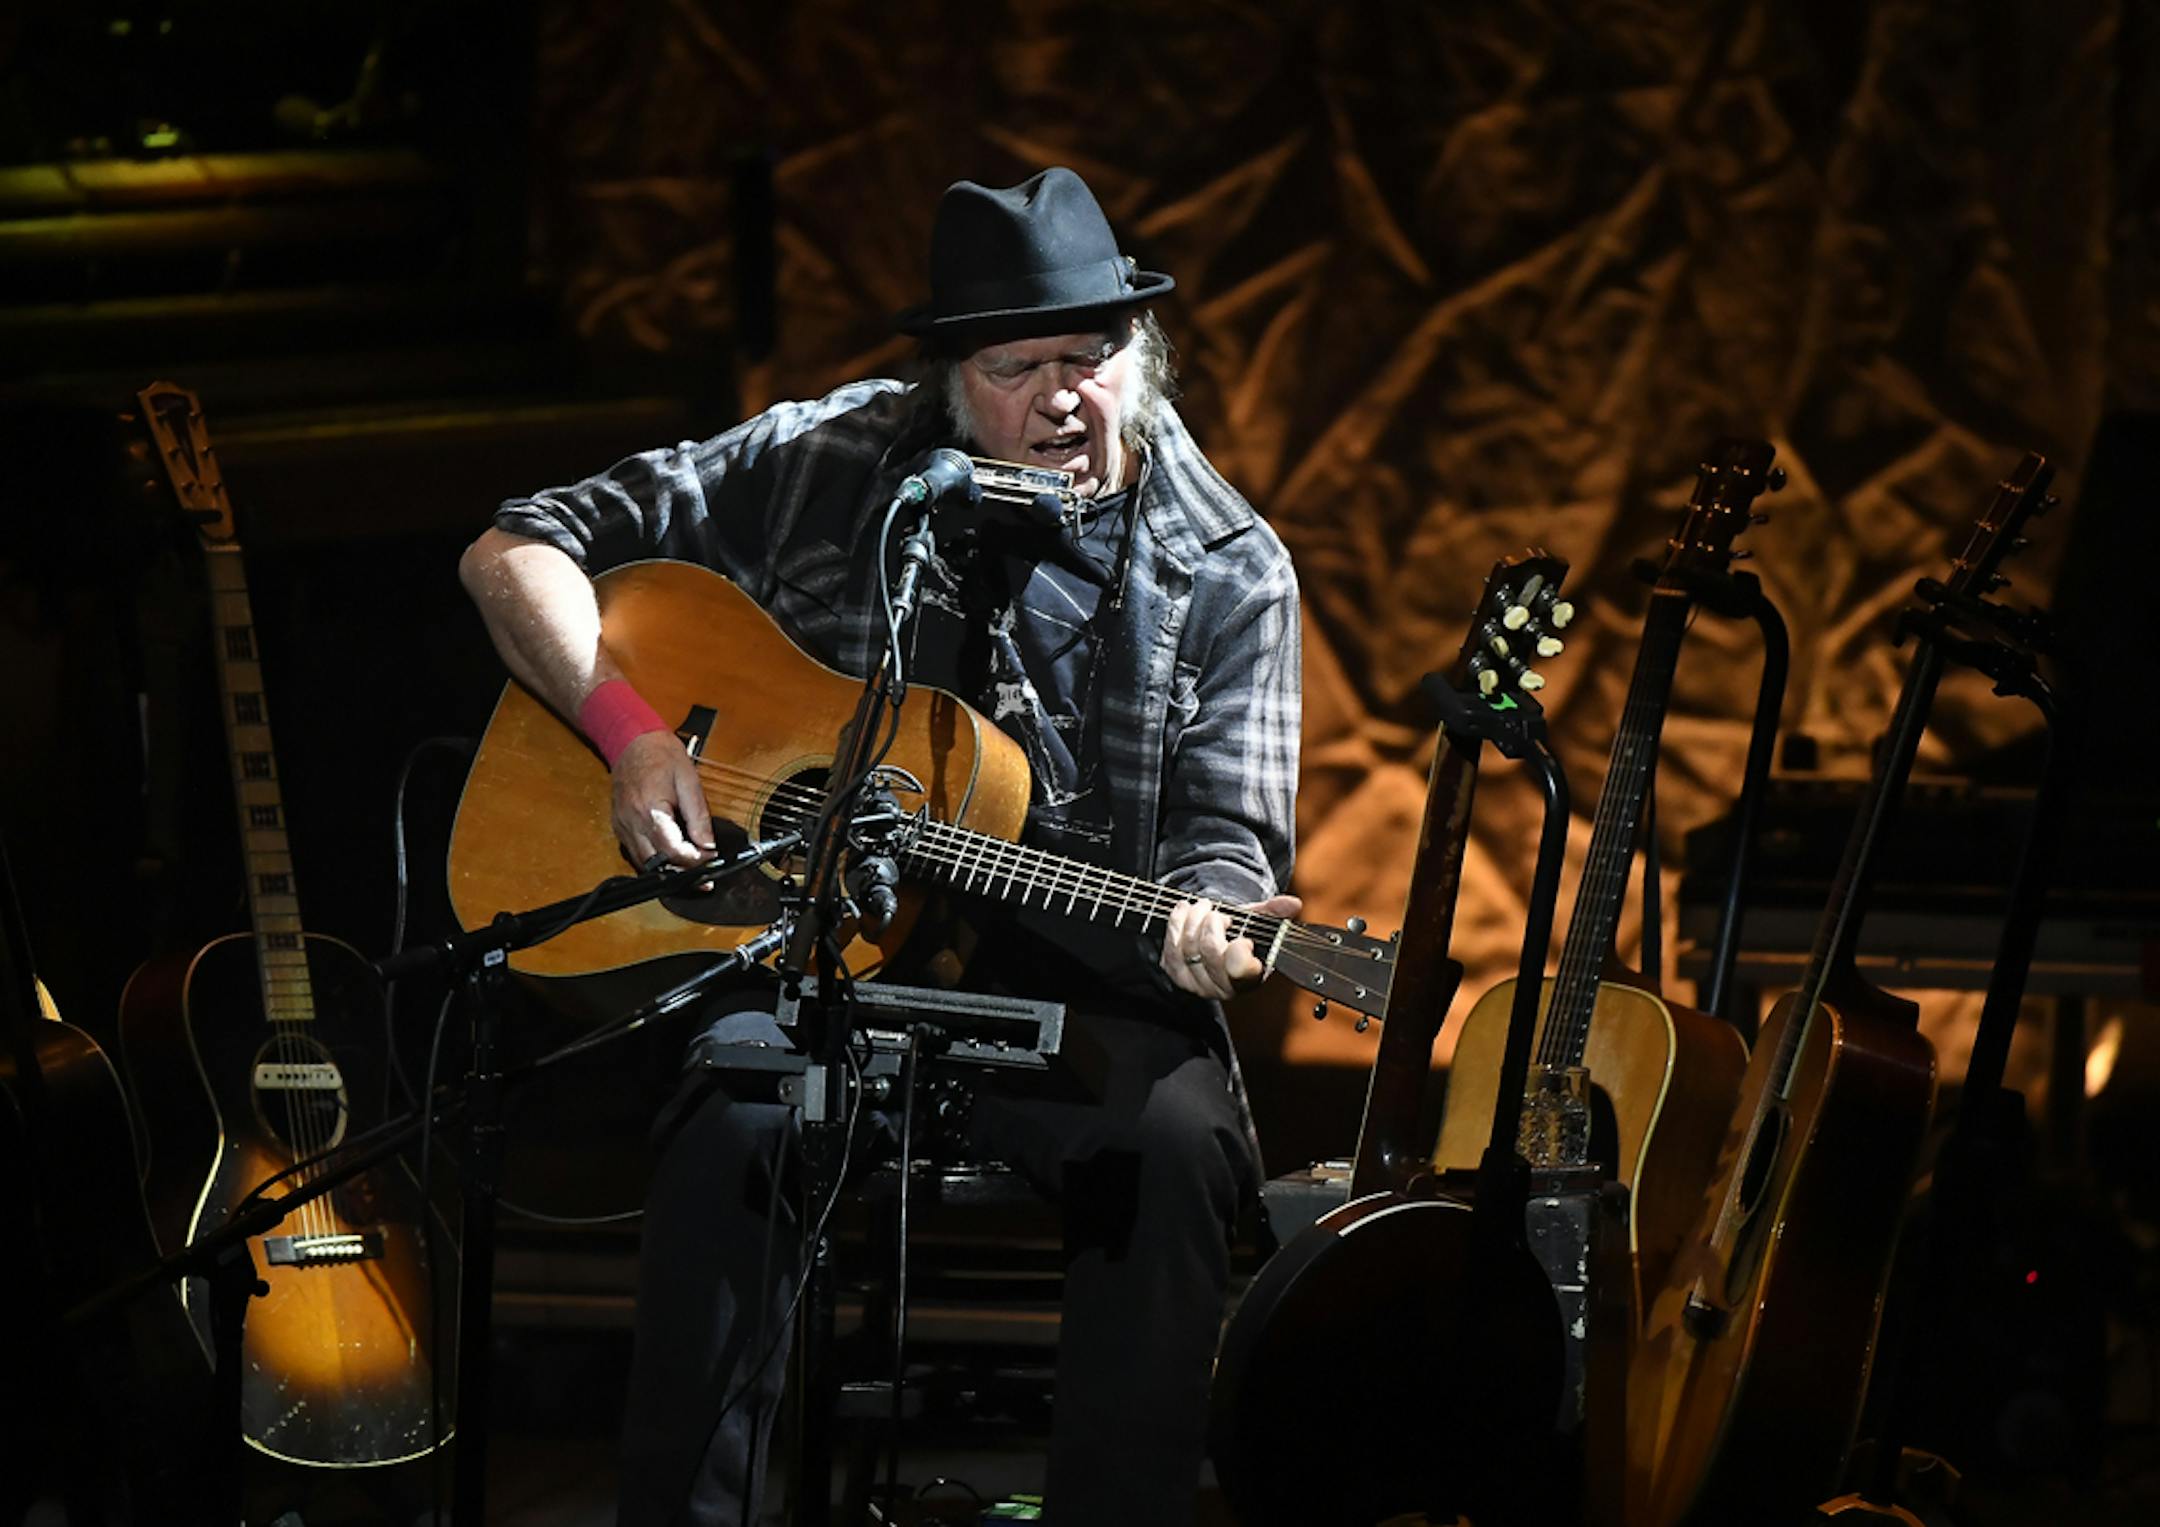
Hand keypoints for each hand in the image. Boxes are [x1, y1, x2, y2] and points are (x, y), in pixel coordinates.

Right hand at [610, 730, 714, 867]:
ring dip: (667, 869)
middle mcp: (631, 823)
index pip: (673, 851)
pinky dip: (654, 859)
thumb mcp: (689, 781)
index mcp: (649, 810)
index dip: (695, 860)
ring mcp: (622, 827)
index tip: (711, 857)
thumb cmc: (661, 755)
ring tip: (690, 867)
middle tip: (703, 872)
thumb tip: (708, 844)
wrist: (632, 741)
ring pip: (643, 864)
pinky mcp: (619, 827)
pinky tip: (671, 855)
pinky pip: (636, 853)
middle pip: (656, 864)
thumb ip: (699, 816)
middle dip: (682, 871)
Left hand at [1162, 893, 1303, 1000]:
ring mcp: (1197, 984)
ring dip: (1194, 918)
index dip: (1239, 952)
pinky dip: (1176, 923)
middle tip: (1220, 913)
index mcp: (1250, 978)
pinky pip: (1170, 948)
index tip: (1243, 938)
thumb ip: (1274, 913)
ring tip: (1203, 906)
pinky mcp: (1176, 976)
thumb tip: (1293, 904)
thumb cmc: (1240, 933)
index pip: (1240, 971)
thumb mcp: (1258, 923)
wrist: (1216, 942)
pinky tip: (1184, 910)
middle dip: (1213, 922)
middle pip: (1210, 950)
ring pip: (1188, 946)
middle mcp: (1223, 988)